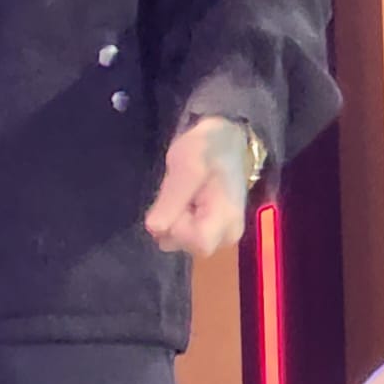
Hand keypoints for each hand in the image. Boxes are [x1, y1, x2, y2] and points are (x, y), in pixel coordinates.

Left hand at [144, 116, 251, 257]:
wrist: (225, 138)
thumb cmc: (207, 149)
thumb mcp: (185, 166)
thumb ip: (171, 200)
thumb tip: (154, 229)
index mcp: (228, 219)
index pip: (196, 243)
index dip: (178, 225)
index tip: (177, 199)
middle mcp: (229, 235)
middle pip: (188, 245)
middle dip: (173, 221)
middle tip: (179, 191)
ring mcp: (222, 234)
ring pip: (184, 241)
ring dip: (175, 219)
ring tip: (183, 192)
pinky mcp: (215, 229)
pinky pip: (187, 234)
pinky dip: (180, 219)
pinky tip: (185, 199)